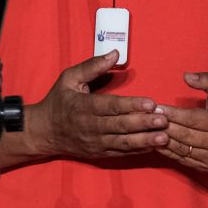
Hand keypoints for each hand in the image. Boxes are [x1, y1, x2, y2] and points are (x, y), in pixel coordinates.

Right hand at [30, 51, 168, 158]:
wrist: (43, 132)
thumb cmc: (59, 102)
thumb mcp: (69, 78)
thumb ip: (92, 66)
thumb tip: (115, 53)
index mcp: (83, 106)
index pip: (111, 106)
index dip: (131, 105)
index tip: (151, 103)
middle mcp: (90, 126)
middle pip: (120, 125)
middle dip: (143, 123)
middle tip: (163, 120)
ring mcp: (95, 143)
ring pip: (123, 142)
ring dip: (144, 140)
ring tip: (164, 137)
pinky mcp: (99, 154)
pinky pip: (121, 153)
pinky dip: (137, 150)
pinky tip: (153, 146)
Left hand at [155, 72, 207, 171]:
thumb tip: (186, 76)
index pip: (193, 119)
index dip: (173, 114)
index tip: (156, 107)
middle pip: (185, 135)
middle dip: (163, 126)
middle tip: (147, 117)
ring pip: (181, 149)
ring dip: (161, 139)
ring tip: (148, 129)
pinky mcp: (206, 168)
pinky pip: (181, 159)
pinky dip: (167, 150)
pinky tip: (156, 140)